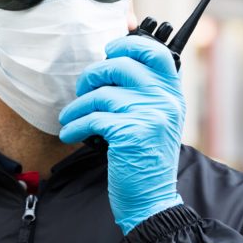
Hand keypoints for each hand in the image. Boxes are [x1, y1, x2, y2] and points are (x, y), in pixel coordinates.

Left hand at [58, 35, 184, 233]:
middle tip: (83, 90)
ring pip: (101, 94)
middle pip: (120, 66)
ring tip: (69, 117)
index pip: (156, 52)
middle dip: (92, 75)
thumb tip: (114, 64)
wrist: (151, 198)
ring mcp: (149, 115)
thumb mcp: (158, 120)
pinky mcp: (131, 132)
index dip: (129, 44)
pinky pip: (93, 118)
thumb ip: (147, 93)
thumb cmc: (148, 158)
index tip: (110, 51)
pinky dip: (75, 125)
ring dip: (77, 106)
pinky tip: (70, 133)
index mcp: (173, 93)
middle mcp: (165, 100)